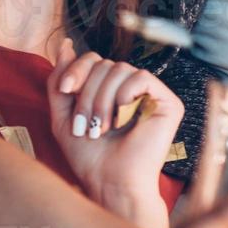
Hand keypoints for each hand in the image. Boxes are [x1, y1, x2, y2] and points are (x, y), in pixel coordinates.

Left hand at [47, 39, 183, 227]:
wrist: (110, 183)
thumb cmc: (88, 156)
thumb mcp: (62, 115)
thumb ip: (60, 81)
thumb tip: (64, 44)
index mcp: (108, 90)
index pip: (92, 59)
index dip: (76, 70)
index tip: (65, 90)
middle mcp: (130, 89)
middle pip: (103, 63)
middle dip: (88, 93)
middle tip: (87, 125)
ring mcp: (150, 95)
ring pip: (120, 69)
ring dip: (103, 100)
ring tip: (102, 128)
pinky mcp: (168, 103)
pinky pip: (142, 78)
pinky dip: (126, 95)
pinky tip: (123, 116)